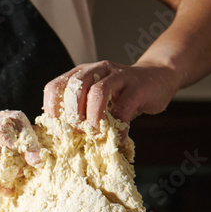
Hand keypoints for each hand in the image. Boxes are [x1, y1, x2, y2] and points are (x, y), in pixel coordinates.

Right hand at [0, 110, 40, 204]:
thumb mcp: (2, 154)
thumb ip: (19, 150)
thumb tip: (39, 154)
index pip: (14, 117)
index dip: (28, 135)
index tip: (37, 157)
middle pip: (1, 127)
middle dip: (20, 148)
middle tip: (28, 166)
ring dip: (6, 171)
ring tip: (10, 181)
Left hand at [43, 60, 181, 127]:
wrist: (158, 78)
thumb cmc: (122, 96)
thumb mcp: (97, 101)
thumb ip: (81, 114)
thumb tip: (63, 141)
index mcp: (80, 74)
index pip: (55, 87)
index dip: (52, 111)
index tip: (58, 131)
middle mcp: (96, 70)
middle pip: (74, 87)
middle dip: (72, 115)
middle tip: (78, 134)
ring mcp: (118, 76)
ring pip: (98, 92)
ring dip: (93, 118)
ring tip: (96, 135)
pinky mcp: (137, 87)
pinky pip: (124, 107)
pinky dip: (119, 126)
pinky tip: (119, 138)